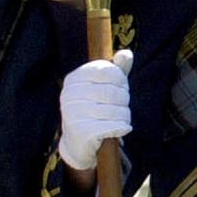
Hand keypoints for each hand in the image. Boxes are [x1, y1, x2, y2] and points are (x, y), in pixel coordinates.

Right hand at [59, 50, 133, 170]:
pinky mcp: (81, 132)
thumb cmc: (95, 108)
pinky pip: (114, 126)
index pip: (107, 71)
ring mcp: (73, 114)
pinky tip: (120, 129)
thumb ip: (116, 70)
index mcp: (74, 79)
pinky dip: (123, 128)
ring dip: (124, 116)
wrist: (78, 142)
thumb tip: (126, 54)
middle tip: (121, 107)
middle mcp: (69, 95)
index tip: (120, 88)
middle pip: (114, 92)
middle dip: (124, 100)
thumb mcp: (104, 86)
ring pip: (116, 110)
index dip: (121, 80)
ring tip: (119, 119)